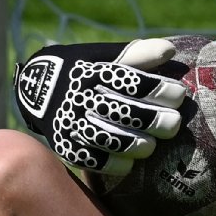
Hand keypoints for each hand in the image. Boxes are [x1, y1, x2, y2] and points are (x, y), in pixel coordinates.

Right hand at [13, 37, 186, 174]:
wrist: (36, 88)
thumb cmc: (83, 70)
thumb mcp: (103, 55)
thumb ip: (136, 54)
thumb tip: (169, 51)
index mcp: (92, 71)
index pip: (129, 81)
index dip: (158, 89)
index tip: (179, 94)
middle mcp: (79, 97)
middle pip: (121, 111)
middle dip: (153, 119)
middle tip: (174, 124)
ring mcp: (69, 122)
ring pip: (106, 138)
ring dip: (135, 144)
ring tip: (151, 146)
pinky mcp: (64, 145)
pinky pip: (90, 160)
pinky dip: (112, 164)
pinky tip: (129, 163)